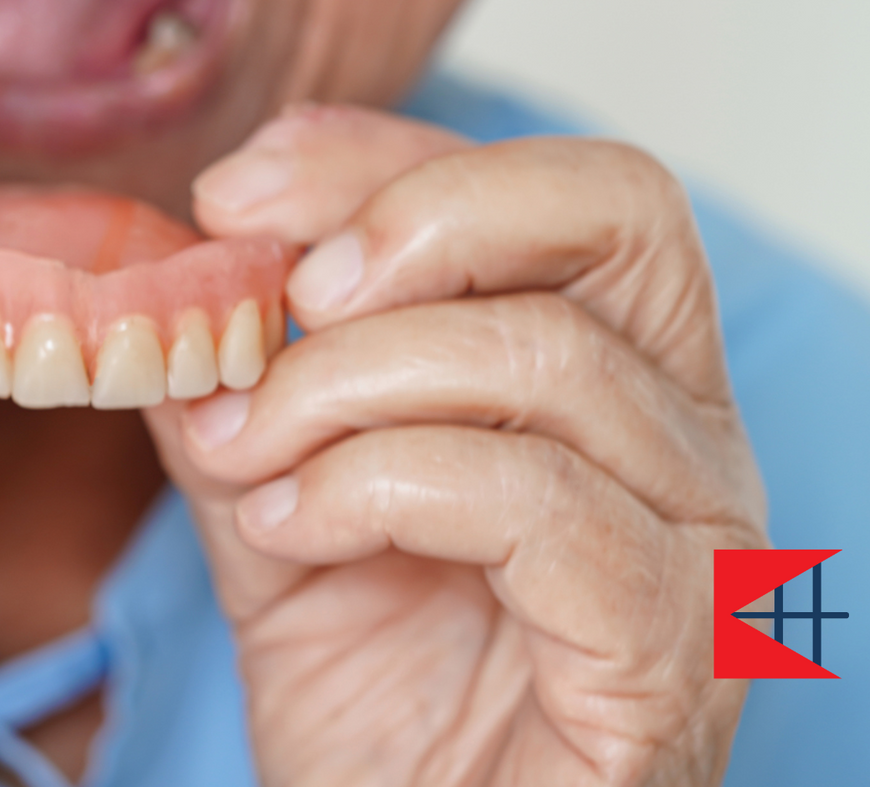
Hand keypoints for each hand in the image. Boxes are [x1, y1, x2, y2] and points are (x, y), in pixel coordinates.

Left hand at [150, 106, 768, 784]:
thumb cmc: (382, 712)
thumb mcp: (283, 516)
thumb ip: (246, 396)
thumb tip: (172, 285)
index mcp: (614, 382)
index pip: (551, 190)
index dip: (385, 159)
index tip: (237, 194)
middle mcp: (686, 440)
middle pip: (615, 212)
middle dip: (416, 219)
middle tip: (283, 294)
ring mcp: (697, 544)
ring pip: (550, 357)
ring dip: (347, 386)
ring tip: (247, 455)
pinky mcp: (668, 652)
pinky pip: (537, 503)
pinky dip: (378, 488)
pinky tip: (292, 532)